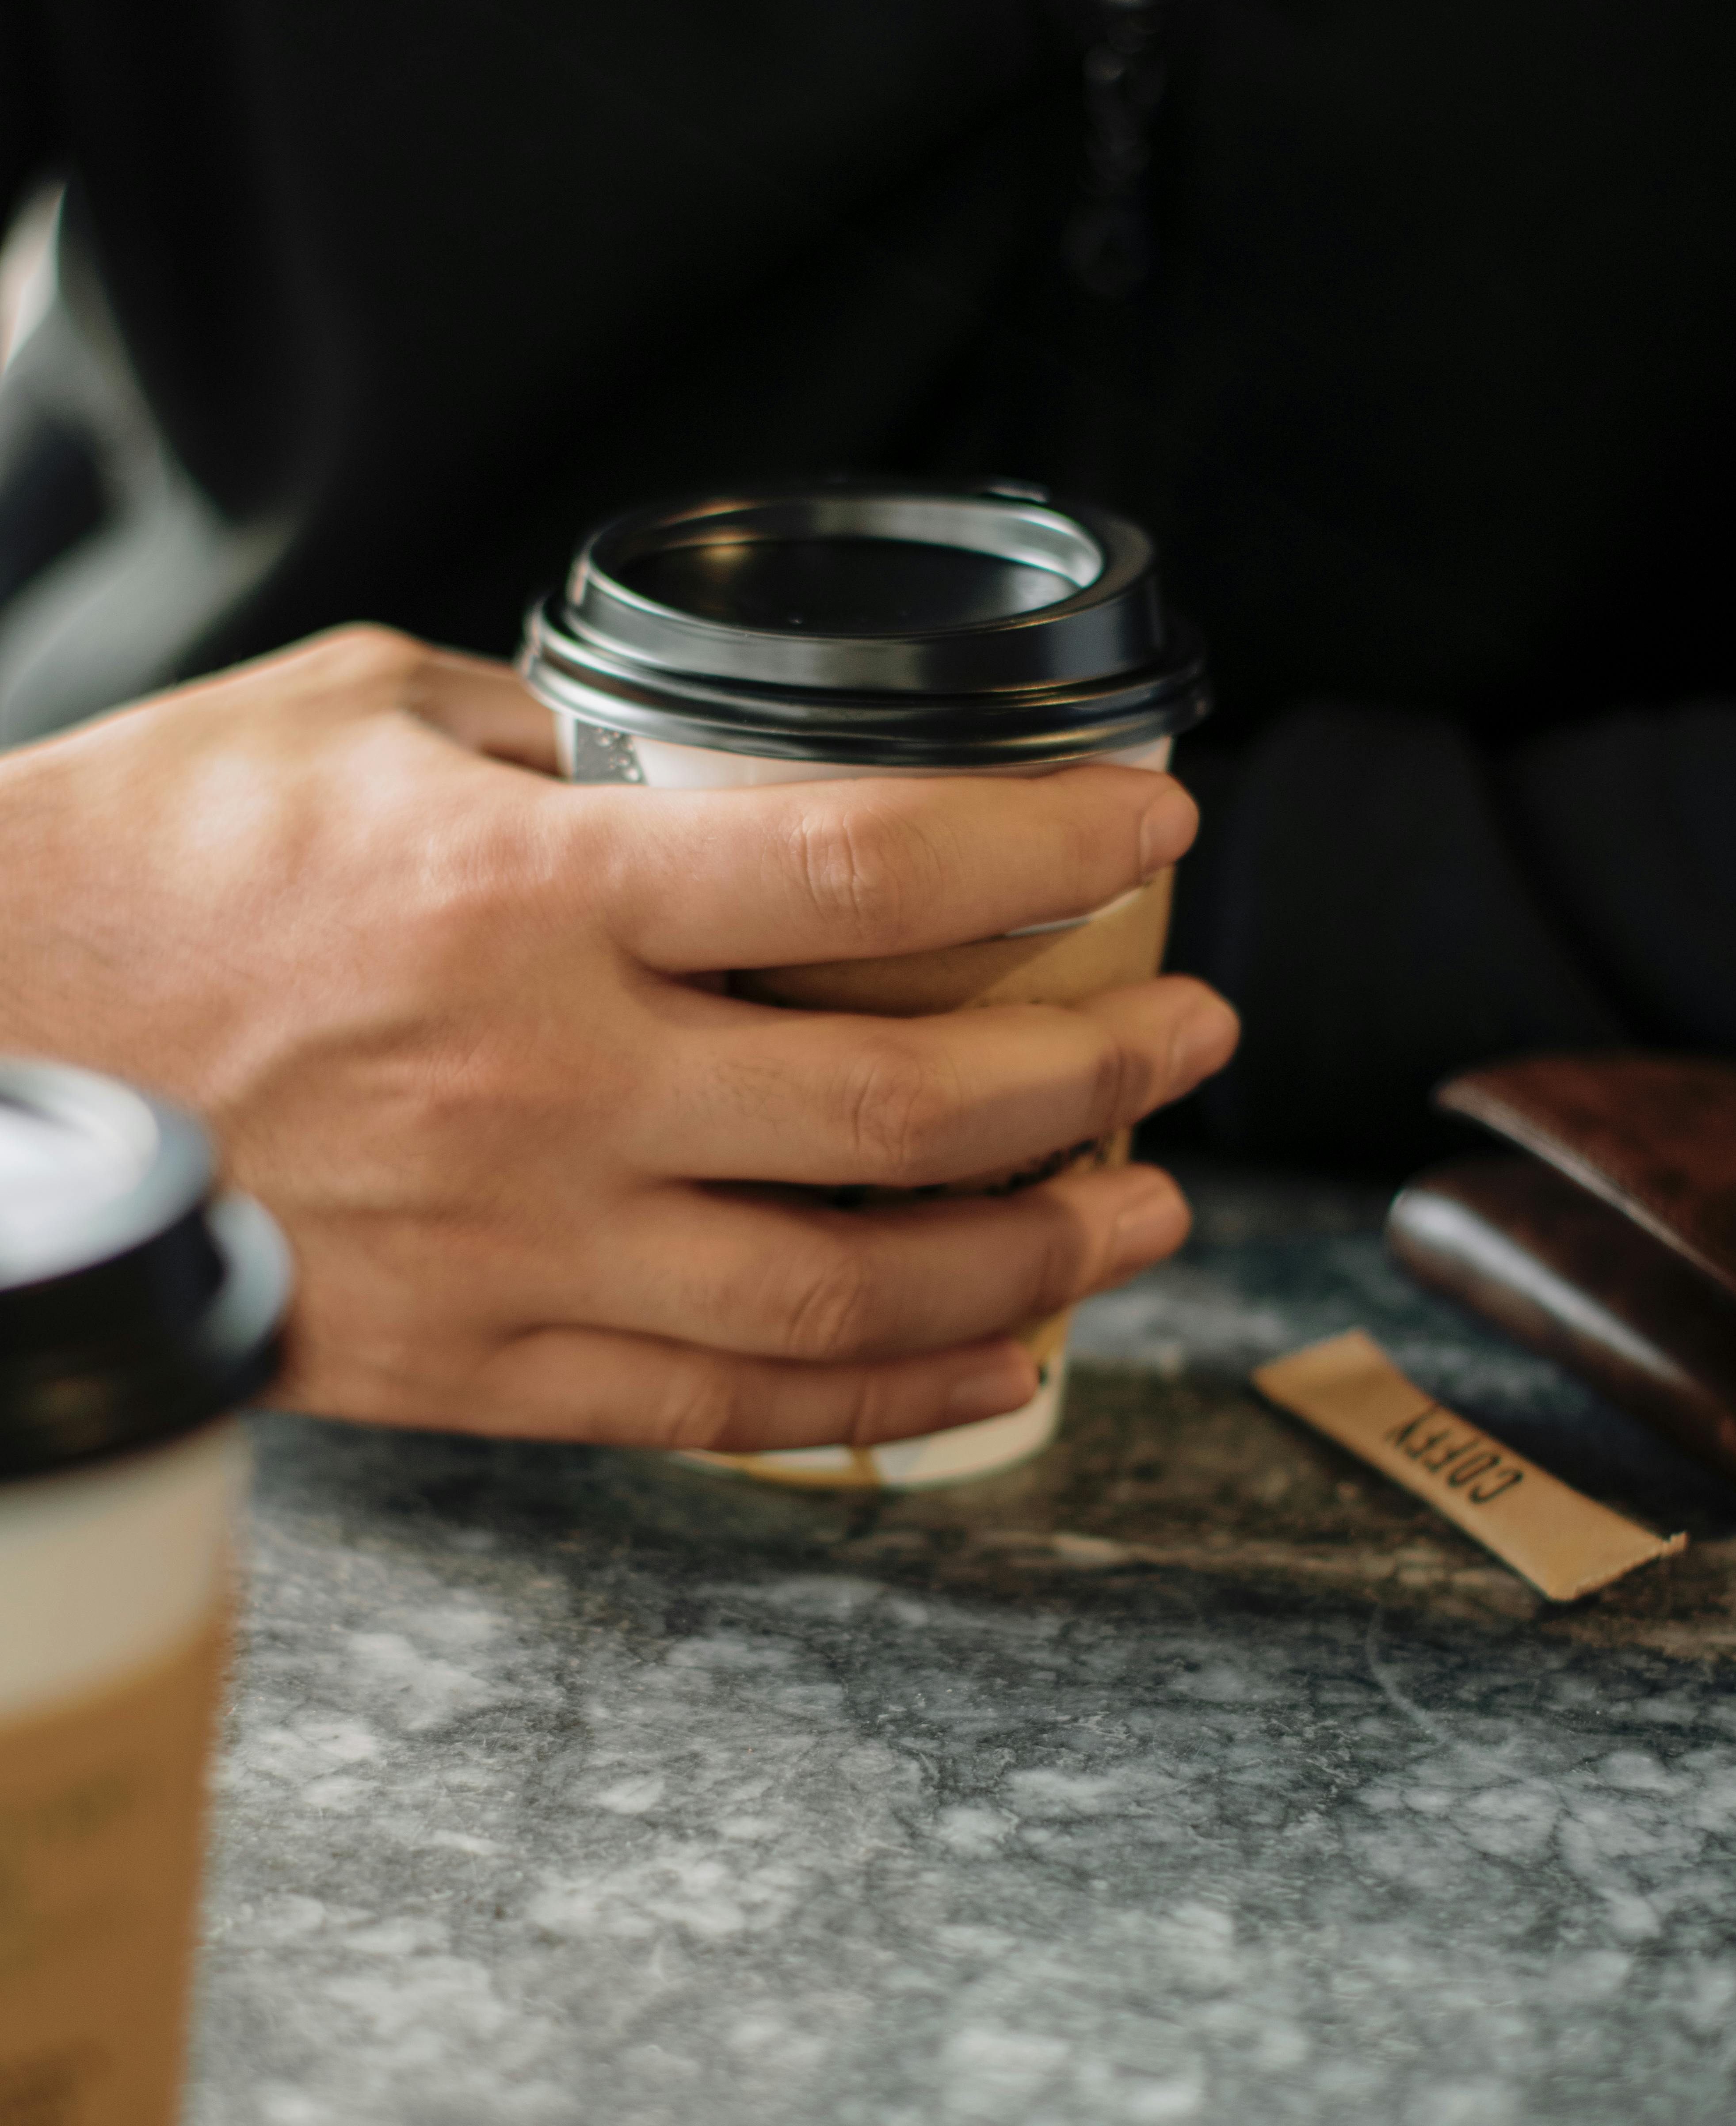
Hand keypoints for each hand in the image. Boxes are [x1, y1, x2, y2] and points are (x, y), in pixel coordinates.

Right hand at [0, 627, 1237, 1450]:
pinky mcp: (475, 1366)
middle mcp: (552, 1089)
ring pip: (847, 1286)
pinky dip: (888, 1392)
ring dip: (1036, 1253)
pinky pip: (725, 1405)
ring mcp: (519, 1250)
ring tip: (1142, 1214)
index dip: (1046, 839)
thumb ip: (552, 746)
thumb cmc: (149, 865)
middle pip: (906, 1105)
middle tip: (1195, 1043)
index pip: (865, 868)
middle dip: (1095, 1070)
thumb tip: (690, 778)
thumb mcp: (352, 720)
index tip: (1151, 824)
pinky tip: (1003, 1359)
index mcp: (530, 901)